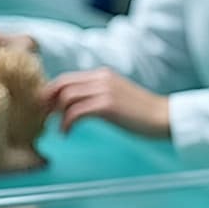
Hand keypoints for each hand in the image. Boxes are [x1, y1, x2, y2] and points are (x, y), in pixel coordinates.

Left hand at [43, 67, 169, 138]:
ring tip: (58, 128)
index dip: (51, 92)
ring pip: (67, 98)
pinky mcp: (107, 105)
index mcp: (102, 74)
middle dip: (48, 101)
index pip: (66, 78)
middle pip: (61, 85)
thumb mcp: (117, 96)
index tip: (46, 108)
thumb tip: (75, 105)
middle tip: (44, 118)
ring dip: (57, 114)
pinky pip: (76, 112)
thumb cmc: (142, 112)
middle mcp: (101, 78)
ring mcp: (104, 90)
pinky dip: (66, 123)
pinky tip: (67, 133)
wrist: (164, 117)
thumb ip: (97, 94)